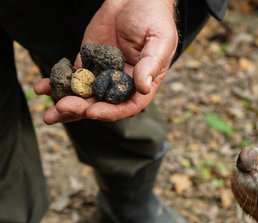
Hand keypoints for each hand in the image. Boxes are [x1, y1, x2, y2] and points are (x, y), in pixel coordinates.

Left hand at [35, 0, 177, 123]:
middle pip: (101, 103)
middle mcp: (121, 83)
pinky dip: (57, 83)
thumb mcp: (159, 41)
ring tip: (48, 114)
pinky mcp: (87, 61)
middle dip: (81, 109)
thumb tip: (143, 88)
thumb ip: (151, 64)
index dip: (110, 112)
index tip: (92, 112)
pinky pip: (72, 76)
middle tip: (62, 107)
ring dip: (66, 104)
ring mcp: (102, 74)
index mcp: (141, 83)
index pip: (127, 106)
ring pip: (84, 95)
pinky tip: (43, 87)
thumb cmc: (154, 19)